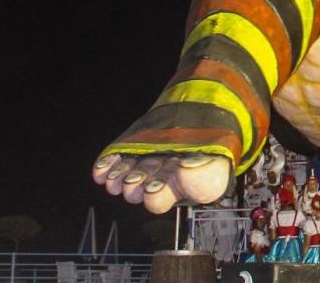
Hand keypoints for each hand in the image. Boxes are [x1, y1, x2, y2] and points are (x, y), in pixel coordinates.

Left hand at [92, 151, 232, 213]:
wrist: (203, 118)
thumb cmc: (210, 149)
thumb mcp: (216, 168)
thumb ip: (206, 180)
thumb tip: (184, 169)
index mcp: (173, 189)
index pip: (156, 201)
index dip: (154, 196)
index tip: (157, 186)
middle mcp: (152, 179)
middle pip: (134, 191)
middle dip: (133, 186)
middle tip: (137, 177)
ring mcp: (138, 164)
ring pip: (119, 180)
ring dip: (117, 178)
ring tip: (119, 174)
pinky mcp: (126, 149)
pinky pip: (106, 165)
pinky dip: (102, 167)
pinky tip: (103, 168)